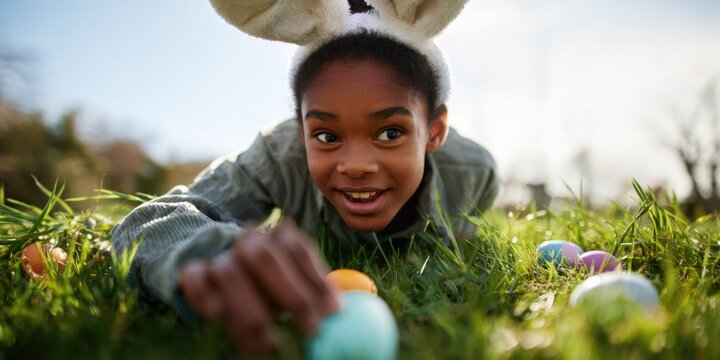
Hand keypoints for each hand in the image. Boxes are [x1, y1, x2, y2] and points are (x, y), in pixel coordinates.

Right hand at [179, 220, 338, 354]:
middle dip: (290, 295)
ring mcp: (218, 256)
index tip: (334, 311)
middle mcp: (247, 240)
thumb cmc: (272, 288)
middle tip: (311, 329)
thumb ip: (315, 295)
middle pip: (263, 256)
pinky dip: (207, 299)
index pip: (297, 249)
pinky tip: (224, 319)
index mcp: (277, 235)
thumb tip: (341, 315)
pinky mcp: (192, 274)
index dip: (317, 279)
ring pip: (229, 272)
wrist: (222, 274)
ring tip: (270, 343)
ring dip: (251, 312)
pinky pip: (194, 281)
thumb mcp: (297, 285)